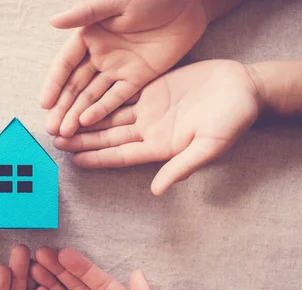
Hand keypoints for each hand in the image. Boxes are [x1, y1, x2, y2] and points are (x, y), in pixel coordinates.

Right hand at [41, 0, 207, 136]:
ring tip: (65, 133)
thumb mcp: (114, 3)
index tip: (44, 104)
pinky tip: (88, 123)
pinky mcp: (137, 78)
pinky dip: (102, 110)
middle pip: (76, 86)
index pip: (66, 65)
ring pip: (93, 96)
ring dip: (78, 114)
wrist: (187, 2)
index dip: (54, 84)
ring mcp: (118, 69)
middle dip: (63, 108)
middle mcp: (100, 55)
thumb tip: (53, 22)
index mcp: (89, 36)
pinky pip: (117, 98)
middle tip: (51, 128)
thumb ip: (85, 14)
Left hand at [54, 60, 260, 194]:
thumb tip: (158, 190)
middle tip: (56, 141)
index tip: (74, 162)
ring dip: (86, 120)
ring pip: (110, 116)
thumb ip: (182, 166)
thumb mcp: (209, 145)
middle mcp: (149, 130)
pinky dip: (101, 98)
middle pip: (108, 137)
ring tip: (61, 122)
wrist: (245, 87)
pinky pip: (121, 95)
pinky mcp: (152, 89)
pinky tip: (81, 100)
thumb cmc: (233, 120)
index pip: (121, 155)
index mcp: (160, 147)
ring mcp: (149, 110)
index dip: (97, 158)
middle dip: (83, 140)